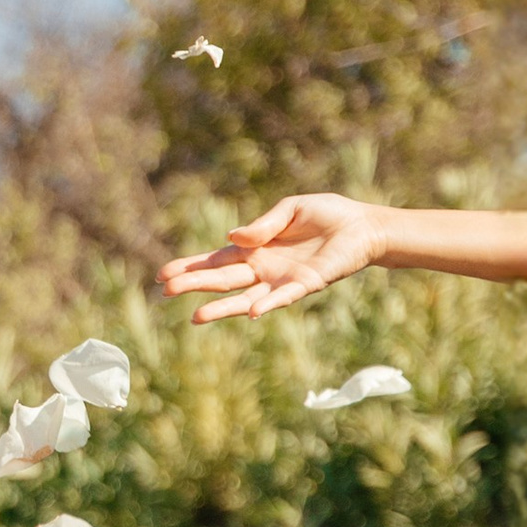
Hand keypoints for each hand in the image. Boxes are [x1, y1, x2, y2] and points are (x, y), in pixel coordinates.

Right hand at [159, 193, 385, 323]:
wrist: (362, 226)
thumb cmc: (327, 215)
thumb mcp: (290, 209)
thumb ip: (262, 225)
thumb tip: (232, 238)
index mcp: (254, 249)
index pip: (215, 260)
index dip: (190, 266)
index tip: (163, 275)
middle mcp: (262, 269)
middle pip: (222, 279)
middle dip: (194, 284)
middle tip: (166, 290)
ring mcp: (281, 280)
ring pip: (244, 297)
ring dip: (222, 308)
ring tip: (196, 317)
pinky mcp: (305, 284)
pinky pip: (283, 297)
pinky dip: (267, 304)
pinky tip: (252, 311)